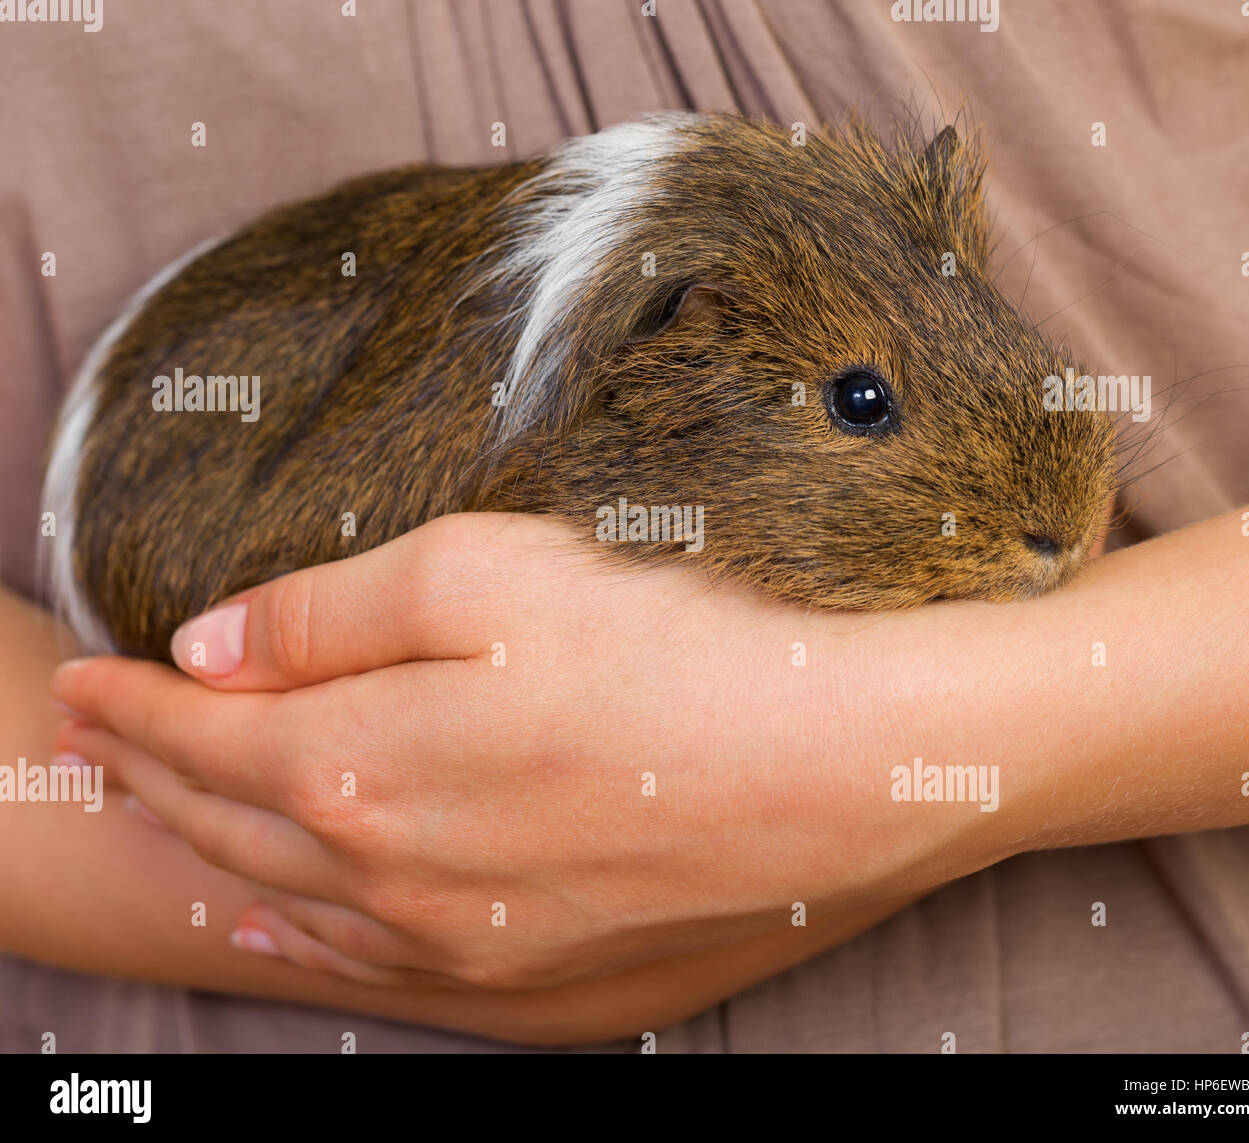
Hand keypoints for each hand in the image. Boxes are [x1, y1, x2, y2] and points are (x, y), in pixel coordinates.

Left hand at [50, 513, 1006, 990]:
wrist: (843, 770)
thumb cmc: (677, 649)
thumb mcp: (487, 574)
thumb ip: (332, 610)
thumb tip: (215, 646)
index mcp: (365, 771)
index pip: (207, 735)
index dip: (134, 707)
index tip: (82, 680)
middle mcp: (397, 880)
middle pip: (235, 823)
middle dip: (151, 777)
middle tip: (97, 744)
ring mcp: (468, 943)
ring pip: (298, 903)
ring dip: (216, 853)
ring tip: (166, 821)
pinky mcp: (539, 975)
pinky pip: (379, 964)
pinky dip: (309, 932)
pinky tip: (288, 914)